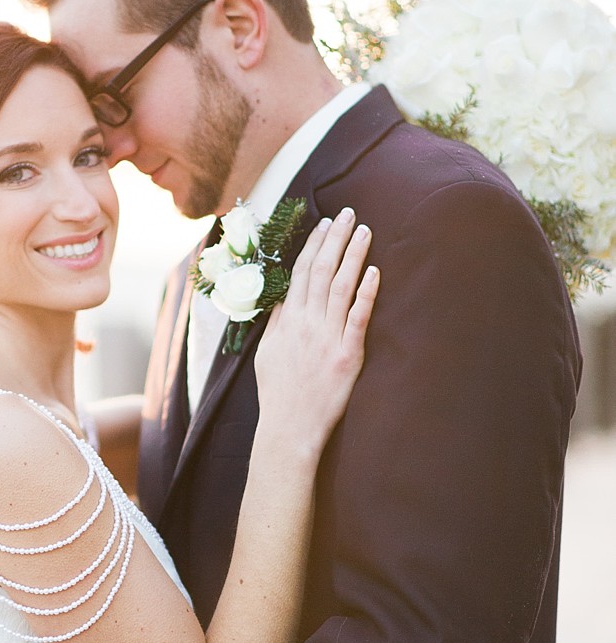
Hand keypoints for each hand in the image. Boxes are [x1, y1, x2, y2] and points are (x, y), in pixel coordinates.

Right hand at [255, 207, 378, 456]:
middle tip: (349, 214)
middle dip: (335, 239)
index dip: (313, 245)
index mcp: (286, 321)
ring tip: (365, 231)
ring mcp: (327, 338)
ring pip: (341, 286)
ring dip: (354, 256)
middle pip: (321, 271)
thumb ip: (276, 323)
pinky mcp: (347, 355)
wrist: (288, 428)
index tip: (324, 224)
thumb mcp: (266, 354)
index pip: (300, 272)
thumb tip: (284, 298)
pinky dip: (366, 293)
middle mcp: (306, 324)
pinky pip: (358, 317)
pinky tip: (376, 272)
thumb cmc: (278, 394)